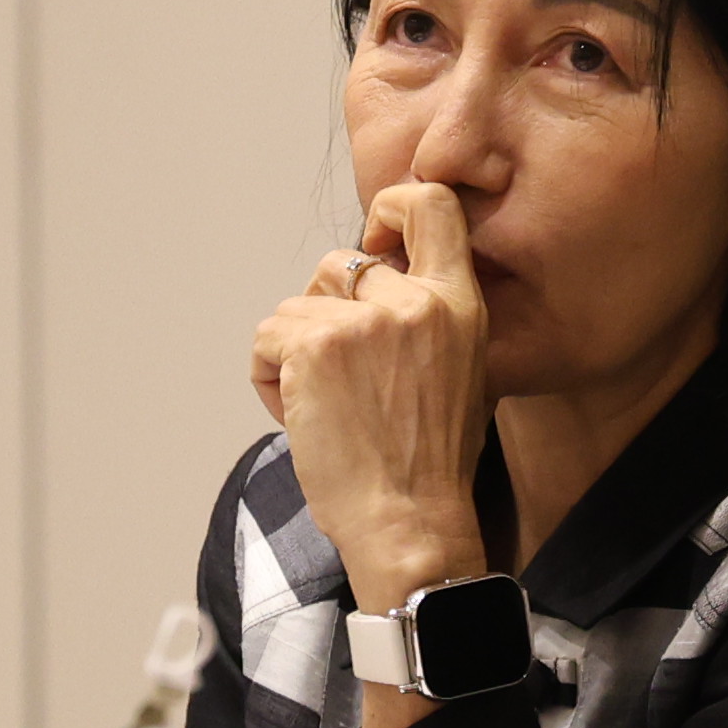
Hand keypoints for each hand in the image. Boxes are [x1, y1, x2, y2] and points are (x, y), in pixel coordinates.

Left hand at [246, 184, 494, 609]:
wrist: (410, 524)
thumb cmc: (428, 466)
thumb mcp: (461, 373)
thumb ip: (426, 319)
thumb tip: (373, 283)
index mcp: (460, 304)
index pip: (432, 204)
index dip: (390, 206)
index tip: (374, 240)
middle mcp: (416, 301)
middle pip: (339, 265)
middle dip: (324, 316)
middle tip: (340, 379)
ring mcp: (364, 322)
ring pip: (296, 308)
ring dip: (293, 355)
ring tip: (322, 409)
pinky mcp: (316, 347)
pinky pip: (267, 339)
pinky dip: (268, 379)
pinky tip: (298, 418)